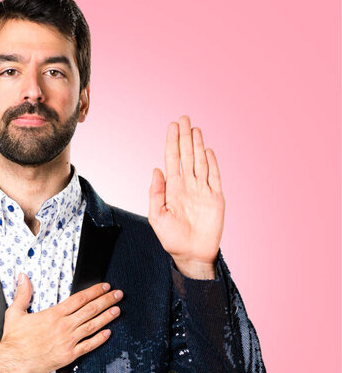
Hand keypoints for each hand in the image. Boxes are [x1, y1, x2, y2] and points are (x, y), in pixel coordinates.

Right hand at [0, 273, 122, 372]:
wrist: (12, 360)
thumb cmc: (14, 338)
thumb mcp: (15, 312)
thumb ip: (23, 293)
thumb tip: (22, 277)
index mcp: (53, 314)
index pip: (79, 299)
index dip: (94, 291)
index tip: (105, 286)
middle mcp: (64, 326)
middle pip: (90, 310)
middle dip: (106, 300)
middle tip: (118, 294)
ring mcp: (68, 341)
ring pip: (92, 326)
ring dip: (106, 317)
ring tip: (117, 309)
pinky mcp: (69, 355)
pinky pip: (88, 346)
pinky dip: (99, 339)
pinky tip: (108, 333)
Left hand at [148, 115, 224, 278]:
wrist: (191, 254)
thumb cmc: (171, 238)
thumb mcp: (157, 216)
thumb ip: (155, 193)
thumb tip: (156, 169)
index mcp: (172, 189)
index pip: (172, 160)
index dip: (172, 143)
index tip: (172, 126)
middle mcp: (188, 186)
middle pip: (187, 156)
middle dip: (184, 137)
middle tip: (183, 118)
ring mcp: (202, 190)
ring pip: (200, 162)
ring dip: (198, 145)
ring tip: (194, 128)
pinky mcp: (216, 198)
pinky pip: (214, 176)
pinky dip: (212, 163)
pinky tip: (207, 150)